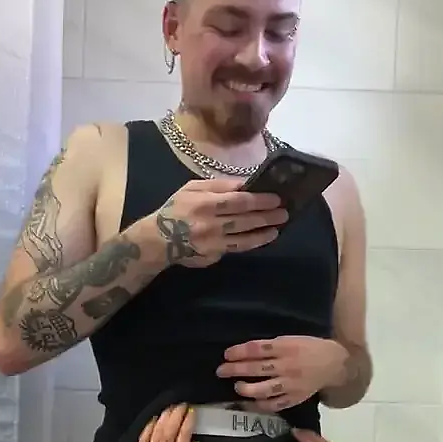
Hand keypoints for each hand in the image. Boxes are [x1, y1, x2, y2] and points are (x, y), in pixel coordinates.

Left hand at [126, 403, 197, 441]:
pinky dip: (149, 427)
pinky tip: (154, 420)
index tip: (192, 411)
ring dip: (164, 416)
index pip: (185, 434)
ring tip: (170, 408)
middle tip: (182, 404)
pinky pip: (143, 438)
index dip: (189, 420)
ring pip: (157, 430)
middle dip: (177, 413)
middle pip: (171, 427)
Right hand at [147, 178, 288, 268]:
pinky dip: (250, 244)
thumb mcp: (192, 188)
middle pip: (245, 221)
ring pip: (244, 240)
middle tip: (284, 214)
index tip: (276, 199)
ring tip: (277, 229)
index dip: (260, 201)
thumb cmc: (176, 209)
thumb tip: (244, 185)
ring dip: (263, 234)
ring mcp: (213, 244)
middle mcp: (210, 225)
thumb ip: (218, 186)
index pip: (239, 202)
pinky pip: (235, 249)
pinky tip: (261, 239)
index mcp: (205, 204)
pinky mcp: (213, 257)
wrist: (158, 240)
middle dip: (267, 217)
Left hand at [217, 336, 345, 412]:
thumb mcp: (292, 339)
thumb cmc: (310, 348)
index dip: (239, 352)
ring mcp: (291, 384)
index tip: (226, 354)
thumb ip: (272, 346)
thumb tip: (245, 352)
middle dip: (235, 370)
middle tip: (221, 371)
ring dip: (247, 389)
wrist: (335, 364)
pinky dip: (261, 405)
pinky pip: (275, 404)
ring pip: (264, 389)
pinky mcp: (295, 398)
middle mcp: (287, 366)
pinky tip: (251, 403)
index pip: (257, 349)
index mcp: (286, 347)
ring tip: (237, 387)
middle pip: (256, 369)